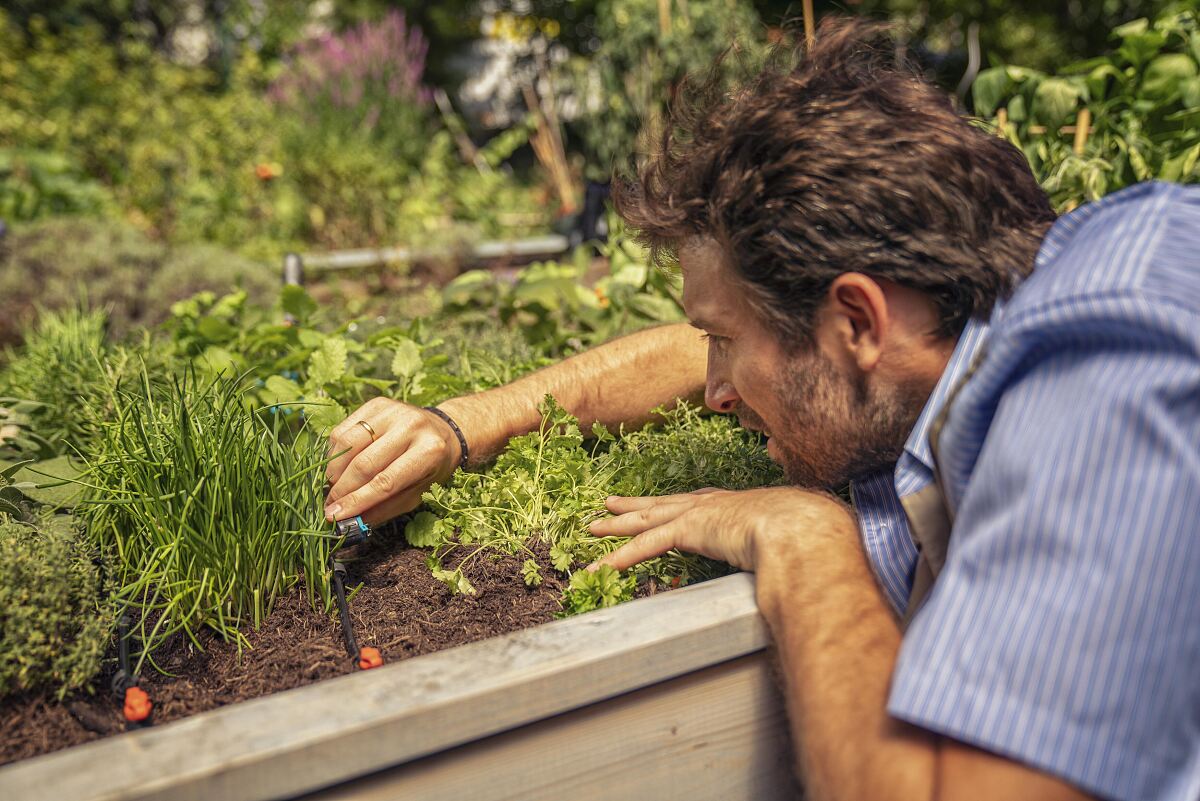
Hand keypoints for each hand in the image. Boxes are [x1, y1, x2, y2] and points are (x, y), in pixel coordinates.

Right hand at [324, 398, 461, 523]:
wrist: (443, 431)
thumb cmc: (430, 468)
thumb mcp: (417, 494)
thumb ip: (385, 508)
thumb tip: (349, 522)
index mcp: (429, 451)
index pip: (385, 482)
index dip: (357, 500)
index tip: (334, 515)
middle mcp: (411, 425)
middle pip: (364, 463)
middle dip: (342, 489)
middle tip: (330, 506)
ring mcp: (393, 410)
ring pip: (348, 444)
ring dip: (334, 471)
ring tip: (333, 487)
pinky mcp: (376, 404)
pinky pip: (343, 430)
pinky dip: (335, 453)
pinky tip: (339, 466)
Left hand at [587, 486, 846, 571]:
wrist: (805, 527)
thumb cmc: (812, 534)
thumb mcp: (797, 541)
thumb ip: (791, 551)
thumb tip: (807, 569)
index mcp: (738, 505)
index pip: (697, 503)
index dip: (676, 504)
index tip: (662, 503)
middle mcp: (713, 504)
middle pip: (663, 504)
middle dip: (635, 505)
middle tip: (610, 503)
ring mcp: (699, 514)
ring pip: (646, 520)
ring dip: (617, 526)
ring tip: (593, 526)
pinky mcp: (690, 529)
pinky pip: (647, 546)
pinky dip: (621, 556)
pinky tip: (601, 566)